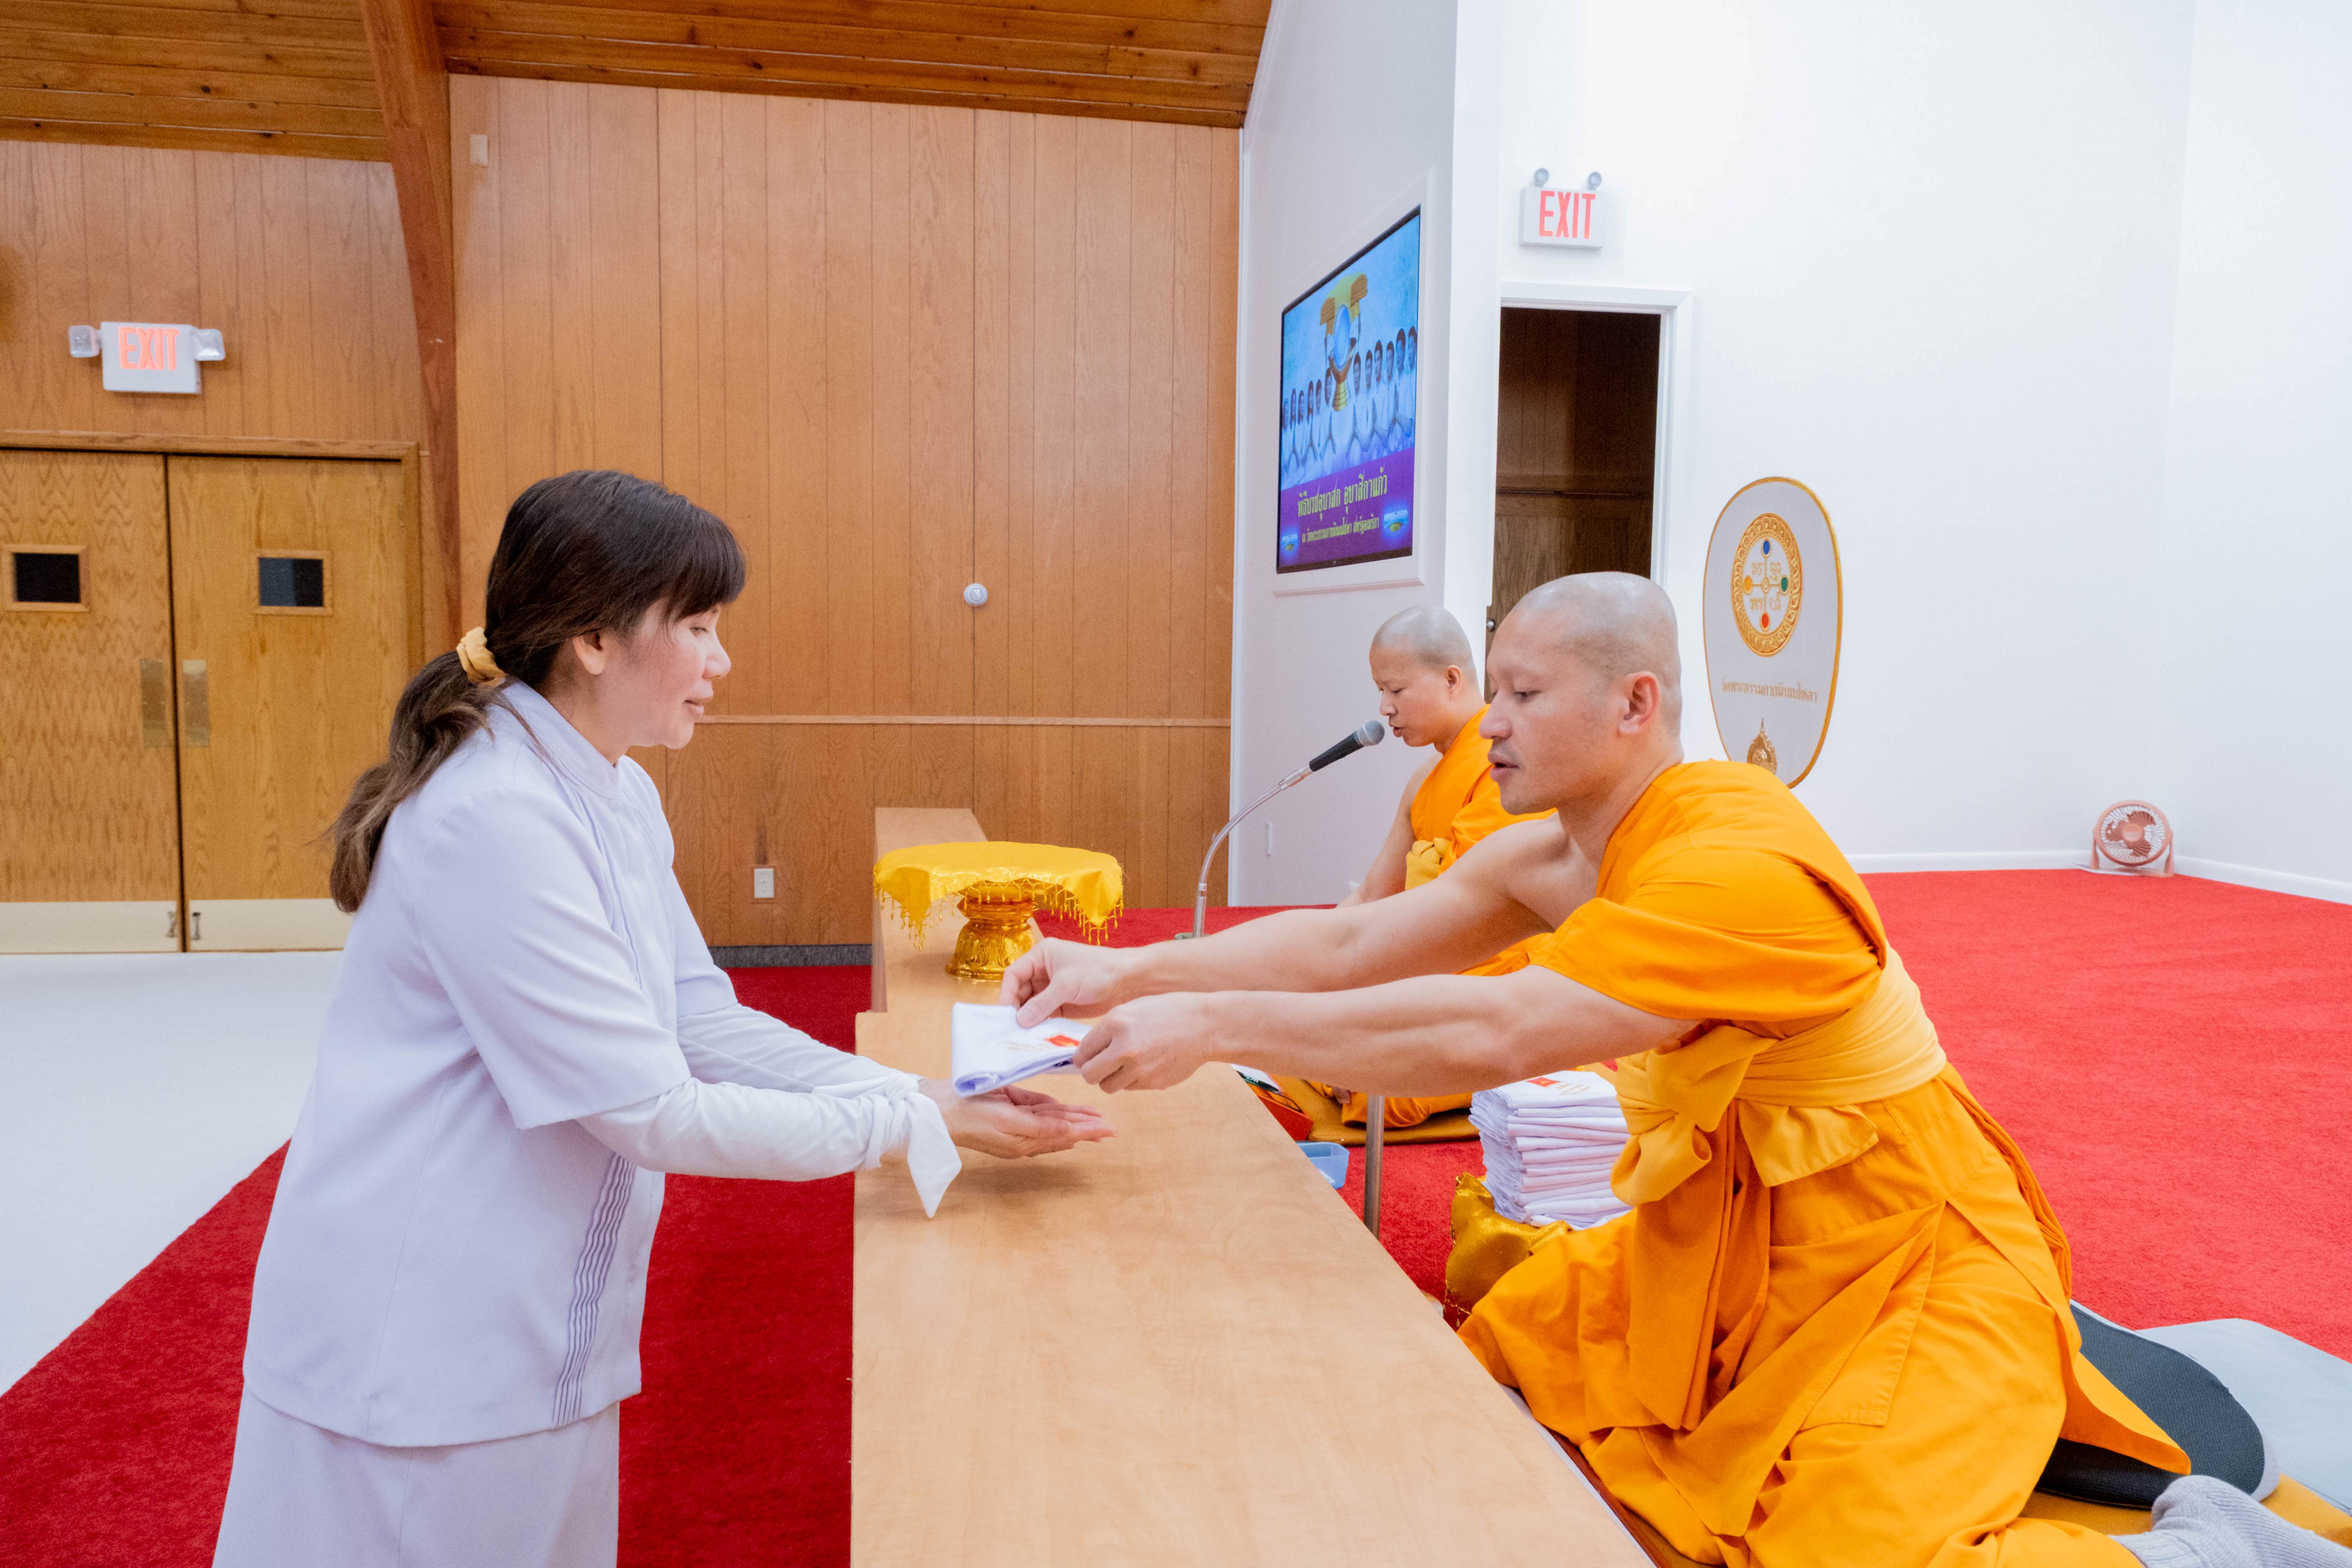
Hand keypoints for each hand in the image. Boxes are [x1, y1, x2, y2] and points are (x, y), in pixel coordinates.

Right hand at [920, 1080, 1114, 1159]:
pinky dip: (1058, 1123)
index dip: (1086, 1129)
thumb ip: (1036, 1122)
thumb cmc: (966, 1108)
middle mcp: (1022, 1138)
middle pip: (1061, 1131)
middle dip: (1087, 1129)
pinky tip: (1071, 1124)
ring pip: (1053, 1126)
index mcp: (1022, 1138)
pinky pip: (1039, 1123)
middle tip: (1111, 1128)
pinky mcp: (1010, 1123)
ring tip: (1099, 1124)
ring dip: (1077, 1125)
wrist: (936, 1112)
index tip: (1106, 1129)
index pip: (1062, 1133)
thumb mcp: (1005, 1113)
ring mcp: (1016, 1132)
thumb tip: (1065, 1131)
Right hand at [998, 938, 1138, 1025]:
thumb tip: (1019, 1020)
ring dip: (1027, 1019)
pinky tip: (1035, 1036)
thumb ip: (1042, 1003)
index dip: (1007, 993)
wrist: (1128, 981)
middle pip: (1019, 991)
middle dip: (1016, 1009)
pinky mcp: (1061, 1003)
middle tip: (1012, 1029)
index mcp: (1041, 956)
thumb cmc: (1098, 971)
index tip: (1006, 1014)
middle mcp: (1043, 970)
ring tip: (1022, 1036)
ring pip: (1030, 1005)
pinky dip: (1039, 1024)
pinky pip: (1043, 1014)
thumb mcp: (1067, 985)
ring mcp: (1052, 988)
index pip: (1014, 974)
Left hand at [1069, 993, 1216, 1092]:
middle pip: (1089, 1075)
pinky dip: (1132, 1080)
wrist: (1204, 1025)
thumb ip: (1107, 1030)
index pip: (1082, 1052)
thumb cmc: (1168, 1012)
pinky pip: (1130, 1087)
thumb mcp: (1132, 1009)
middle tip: (1100, 1065)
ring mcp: (1140, 1068)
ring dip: (1111, 1078)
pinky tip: (1144, 1064)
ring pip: (1108, 1086)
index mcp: (1116, 1023)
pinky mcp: (1154, 1082)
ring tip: (1123, 1065)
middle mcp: (1125, 1048)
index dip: (1082, 1056)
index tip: (1088, 1056)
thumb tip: (1086, 1054)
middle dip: (1092, 1071)